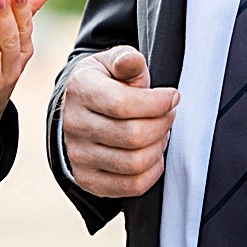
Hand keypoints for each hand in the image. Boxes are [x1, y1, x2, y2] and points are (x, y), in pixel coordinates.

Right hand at [61, 46, 177, 197]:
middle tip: (168, 115)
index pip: (122, 104)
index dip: (157, 103)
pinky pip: (131, 186)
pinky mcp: (89, 180)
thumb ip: (126, 60)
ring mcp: (78, 156)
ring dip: (158, 147)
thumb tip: (131, 62)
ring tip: (160, 132)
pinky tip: (153, 154)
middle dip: (162, 125)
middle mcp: (74, 126)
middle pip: (133, 136)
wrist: (81, 110)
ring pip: (134, 163)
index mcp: (81, 91)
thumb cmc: (106, 83)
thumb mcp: (113, 62)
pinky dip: (152, 171)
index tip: (172, 97)